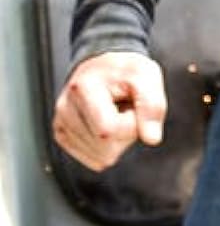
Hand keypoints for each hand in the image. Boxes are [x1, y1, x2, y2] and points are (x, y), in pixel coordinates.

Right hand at [53, 51, 166, 171]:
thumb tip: (151, 139)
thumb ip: (153, 106)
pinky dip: (107, 147)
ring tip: (114, 114)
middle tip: (125, 109)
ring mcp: (61, 124)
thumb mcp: (147, 77)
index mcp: (83, 89)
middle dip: (125, 133)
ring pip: (101, 158)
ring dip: (117, 140)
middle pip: (105, 149)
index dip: (131, 123)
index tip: (133, 105)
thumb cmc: (125, 70)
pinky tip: (105, 124)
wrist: (104, 64)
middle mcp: (65, 108)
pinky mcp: (63, 136)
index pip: (109, 130)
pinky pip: (94, 160)